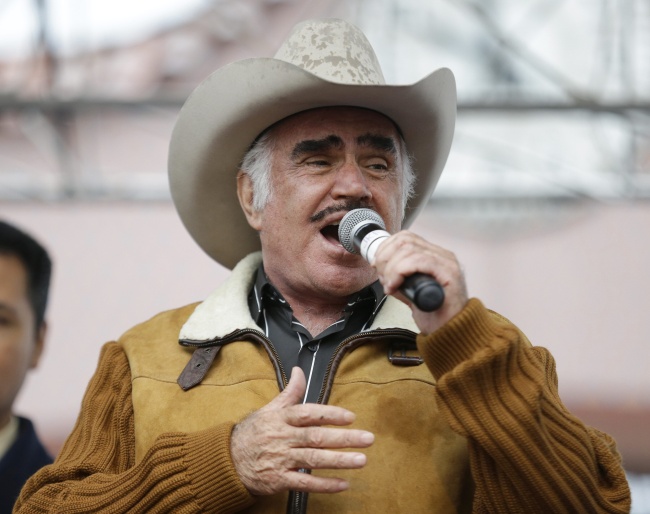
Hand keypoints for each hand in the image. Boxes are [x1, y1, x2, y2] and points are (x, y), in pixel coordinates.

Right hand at [230, 367, 373, 495]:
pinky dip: (324, 485)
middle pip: (316, 437)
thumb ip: (289, 393)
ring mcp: (280, 459)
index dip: (330, 414)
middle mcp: (282, 438)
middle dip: (344, 438)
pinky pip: (304, 483)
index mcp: (281, 419)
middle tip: (368, 438)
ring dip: (339, 460)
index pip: (308, 413)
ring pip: (314, 459)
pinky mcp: (278, 480)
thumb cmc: (251, 433)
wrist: (226, 461)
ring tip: (361, 460)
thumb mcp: (268, 409)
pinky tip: (342, 484)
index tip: (350, 416)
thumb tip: (300, 371)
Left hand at [372, 230, 467, 333]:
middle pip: (405, 240)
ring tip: (390, 285)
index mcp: (434, 256)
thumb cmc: (435, 316)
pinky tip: (395, 286)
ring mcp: (447, 263)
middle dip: (385, 258)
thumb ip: (400, 279)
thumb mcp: (411, 292)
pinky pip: (418, 261)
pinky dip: (399, 272)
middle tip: (382, 277)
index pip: (406, 237)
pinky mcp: (449, 273)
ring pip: (409, 250)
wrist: (450, 333)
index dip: (385, 248)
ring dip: (391, 268)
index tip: (377, 265)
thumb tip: (382, 271)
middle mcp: (442, 256)